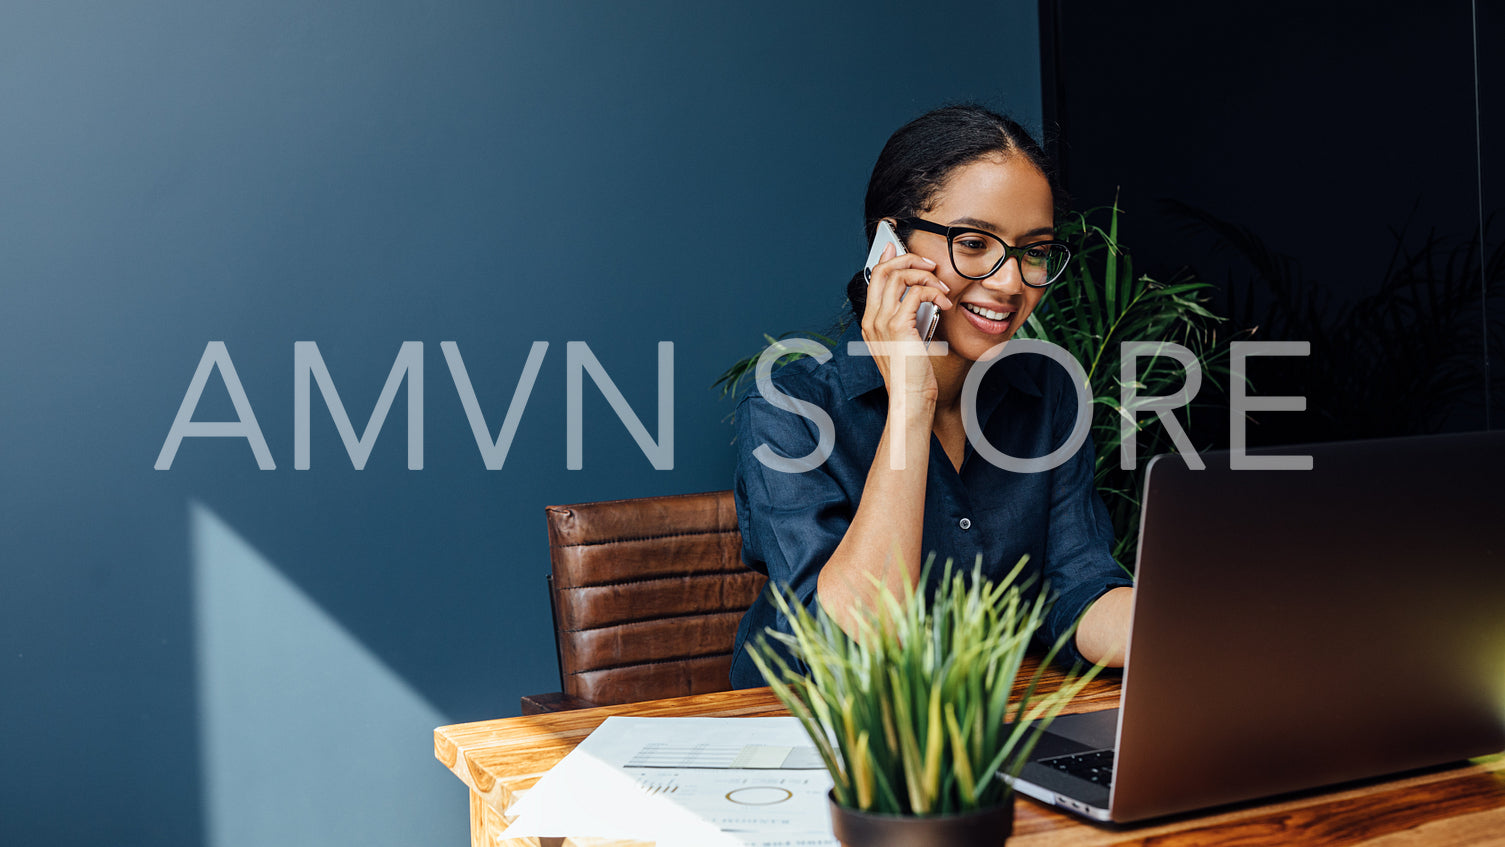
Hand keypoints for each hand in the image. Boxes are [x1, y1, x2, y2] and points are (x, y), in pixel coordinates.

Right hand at [860, 244, 953, 402]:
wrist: (910, 396)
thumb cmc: (912, 374)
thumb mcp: (907, 341)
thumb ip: (908, 318)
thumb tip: (919, 295)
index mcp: (871, 321)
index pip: (874, 277)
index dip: (887, 258)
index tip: (898, 247)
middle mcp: (872, 318)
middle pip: (884, 269)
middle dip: (909, 258)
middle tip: (929, 264)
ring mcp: (882, 321)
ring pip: (899, 275)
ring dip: (925, 275)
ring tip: (941, 288)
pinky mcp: (898, 325)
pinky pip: (917, 292)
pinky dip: (934, 292)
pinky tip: (944, 303)